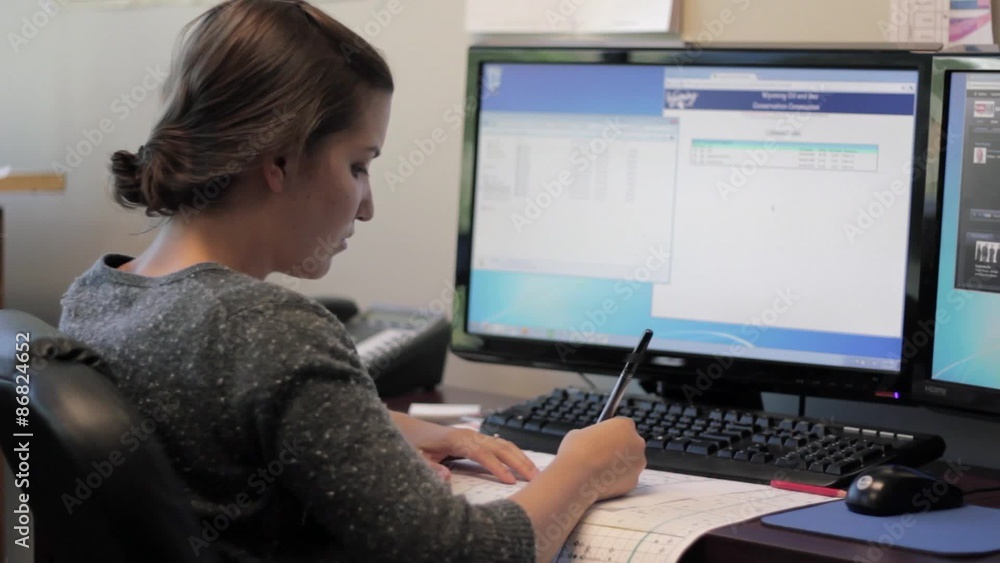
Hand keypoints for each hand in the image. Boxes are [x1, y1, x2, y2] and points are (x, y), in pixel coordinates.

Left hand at [389, 412, 539, 483]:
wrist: (410, 429)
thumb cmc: (413, 444)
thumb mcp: (415, 458)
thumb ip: (429, 468)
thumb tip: (445, 478)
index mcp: (456, 439)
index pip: (482, 454)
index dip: (497, 468)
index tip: (510, 481)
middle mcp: (470, 435)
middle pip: (501, 447)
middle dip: (519, 462)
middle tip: (535, 478)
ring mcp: (475, 435)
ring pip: (504, 444)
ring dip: (521, 458)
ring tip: (535, 474)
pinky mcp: (477, 439)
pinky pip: (500, 445)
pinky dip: (514, 454)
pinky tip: (523, 464)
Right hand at [556, 417, 645, 500]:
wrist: (575, 475)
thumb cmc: (576, 451)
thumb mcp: (581, 433)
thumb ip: (593, 436)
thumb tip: (593, 442)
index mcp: (625, 425)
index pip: (624, 426)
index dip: (613, 432)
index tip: (605, 437)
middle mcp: (636, 442)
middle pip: (631, 443)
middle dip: (620, 449)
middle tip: (603, 454)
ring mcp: (638, 463)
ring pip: (630, 463)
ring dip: (620, 465)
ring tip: (600, 470)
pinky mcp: (634, 481)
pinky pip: (626, 478)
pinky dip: (617, 480)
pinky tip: (602, 481)